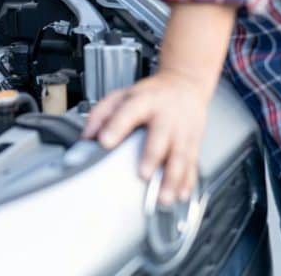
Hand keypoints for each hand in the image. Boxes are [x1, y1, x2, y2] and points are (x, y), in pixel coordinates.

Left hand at [83, 70, 208, 204]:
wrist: (185, 85)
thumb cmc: (152, 94)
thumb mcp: (123, 94)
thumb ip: (102, 113)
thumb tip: (87, 136)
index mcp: (145, 101)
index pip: (129, 112)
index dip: (116, 127)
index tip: (104, 142)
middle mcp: (166, 116)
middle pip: (160, 136)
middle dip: (152, 157)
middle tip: (142, 175)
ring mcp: (183, 130)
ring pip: (180, 155)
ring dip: (172, 178)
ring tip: (163, 197)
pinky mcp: (194, 143)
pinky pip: (192, 164)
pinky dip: (188, 182)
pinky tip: (181, 195)